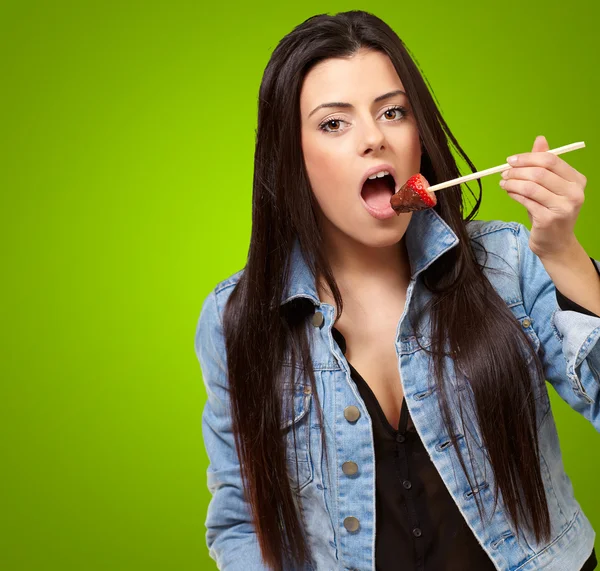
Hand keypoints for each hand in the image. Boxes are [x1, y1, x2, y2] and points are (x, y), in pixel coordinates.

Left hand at [499, 135, 586, 258]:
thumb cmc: (550, 210)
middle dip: (517, 171)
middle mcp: (574, 193)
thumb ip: (544, 164)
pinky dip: (513, 194)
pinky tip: (508, 192)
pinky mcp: (548, 219)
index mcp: (577, 180)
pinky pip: (525, 201)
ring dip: (512, 183)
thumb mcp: (550, 186)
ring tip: (503, 183)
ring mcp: (563, 207)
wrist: (555, 242)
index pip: (551, 160)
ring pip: (530, 187)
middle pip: (539, 173)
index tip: (510, 160)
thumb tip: (540, 139)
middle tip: (504, 172)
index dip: (528, 157)